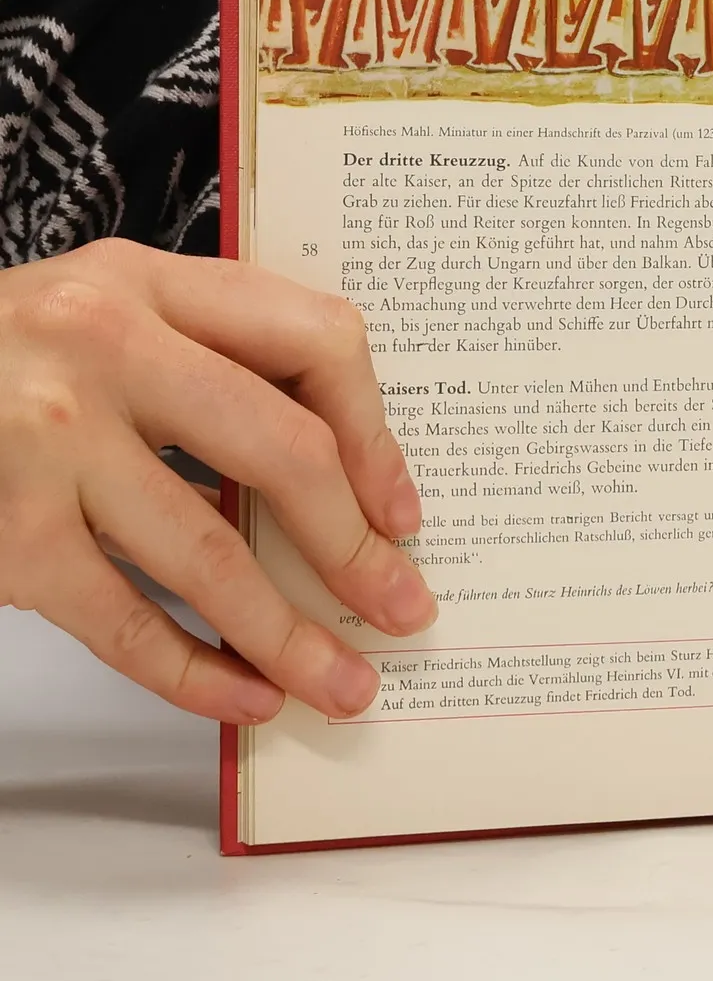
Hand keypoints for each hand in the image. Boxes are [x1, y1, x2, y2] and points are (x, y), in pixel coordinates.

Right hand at [0, 241, 431, 723]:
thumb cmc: (1, 363)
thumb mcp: (104, 316)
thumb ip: (207, 364)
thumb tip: (339, 491)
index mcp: (147, 282)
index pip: (315, 339)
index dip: (377, 435)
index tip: (403, 510)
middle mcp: (103, 345)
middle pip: (283, 451)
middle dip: (356, 547)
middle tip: (403, 609)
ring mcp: (48, 440)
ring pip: (209, 553)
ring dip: (290, 634)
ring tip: (343, 685)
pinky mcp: (4, 531)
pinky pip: (123, 619)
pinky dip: (194, 673)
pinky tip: (245, 698)